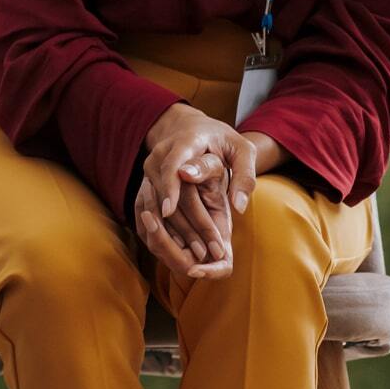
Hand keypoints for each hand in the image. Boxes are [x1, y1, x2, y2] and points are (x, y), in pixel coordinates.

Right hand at [136, 105, 258, 277]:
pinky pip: (145, 214)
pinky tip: (177, 251)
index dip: (169, 188)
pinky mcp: (144, 188)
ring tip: (194, 258)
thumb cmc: (221, 141)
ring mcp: (147, 173)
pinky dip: (160, 234)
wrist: (189, 130)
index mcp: (184, 142)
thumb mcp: (241, 149)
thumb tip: (239, 207)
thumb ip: (245, 174)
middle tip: (204, 252)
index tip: (169, 211)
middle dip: (181, 225)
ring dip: (171, 235)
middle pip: (162, 193)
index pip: (172, 165)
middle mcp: (159, 157)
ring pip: (151, 207)